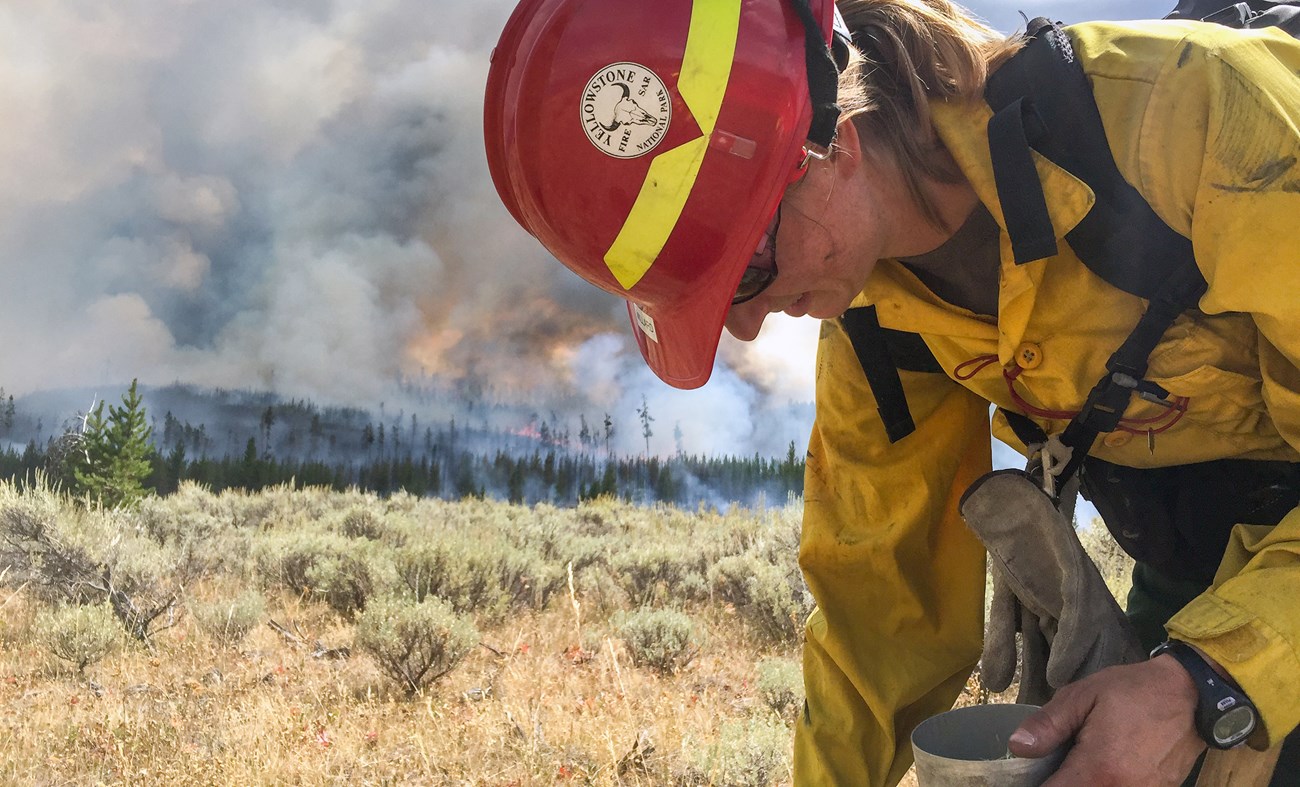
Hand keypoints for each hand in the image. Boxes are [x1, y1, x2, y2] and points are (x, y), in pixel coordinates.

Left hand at [1008, 655, 1206, 785]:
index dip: (1034, 785)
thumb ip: (1048, 724)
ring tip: (1072, 766)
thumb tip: (1016, 747)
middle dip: (1059, 783)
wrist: (1191, 694)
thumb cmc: (1134, 691)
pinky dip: (1102, 783)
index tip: (1026, 776)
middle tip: (1051, 767)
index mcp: (1098, 770)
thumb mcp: (1083, 696)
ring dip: (1081, 783)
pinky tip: (1096, 769)